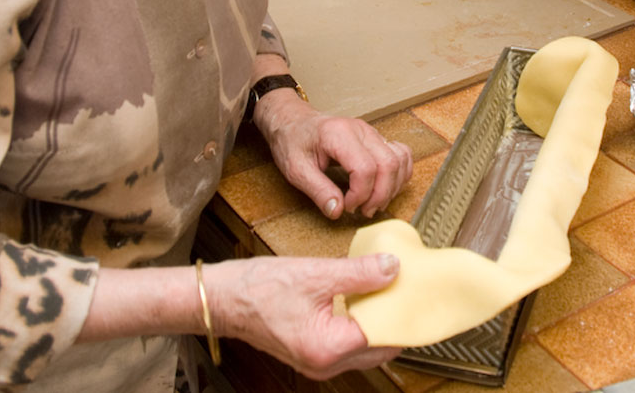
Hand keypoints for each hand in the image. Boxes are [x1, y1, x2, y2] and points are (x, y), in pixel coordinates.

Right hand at [205, 253, 401, 378]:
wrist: (222, 298)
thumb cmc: (257, 288)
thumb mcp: (313, 272)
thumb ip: (357, 273)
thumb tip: (392, 270)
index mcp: (328, 348)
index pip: (384, 336)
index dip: (400, 311)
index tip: (412, 290)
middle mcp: (326, 365)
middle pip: (378, 347)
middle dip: (392, 319)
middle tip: (401, 289)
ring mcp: (318, 363)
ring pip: (364, 347)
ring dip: (375, 322)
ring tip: (381, 290)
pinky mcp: (312, 354)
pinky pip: (347, 344)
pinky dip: (357, 324)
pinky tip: (356, 299)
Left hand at [254, 89, 412, 218]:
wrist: (293, 121)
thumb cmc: (293, 140)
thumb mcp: (295, 169)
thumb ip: (317, 191)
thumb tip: (337, 211)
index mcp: (338, 134)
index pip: (365, 168)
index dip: (360, 195)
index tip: (347, 207)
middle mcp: (359, 130)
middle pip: (388, 164)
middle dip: (380, 195)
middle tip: (363, 210)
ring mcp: (370, 132)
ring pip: (399, 160)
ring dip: (392, 187)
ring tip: (373, 202)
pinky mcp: (375, 138)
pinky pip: (401, 154)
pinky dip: (400, 174)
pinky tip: (386, 187)